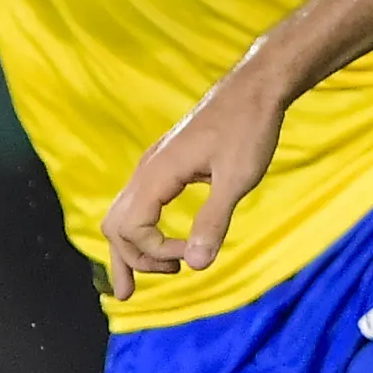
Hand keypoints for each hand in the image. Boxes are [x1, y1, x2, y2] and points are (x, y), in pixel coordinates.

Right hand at [101, 69, 288, 301]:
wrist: (257, 87)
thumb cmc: (249, 128)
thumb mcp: (237, 178)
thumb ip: (214, 221)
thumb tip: (196, 266)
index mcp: (157, 173)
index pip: (132, 230)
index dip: (157, 253)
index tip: (191, 256)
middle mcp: (147, 168)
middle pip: (115, 225)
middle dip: (128, 258)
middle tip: (146, 286)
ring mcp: (155, 163)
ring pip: (124, 212)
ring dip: (133, 246)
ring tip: (147, 275)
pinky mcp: (168, 161)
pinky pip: (140, 201)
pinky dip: (142, 228)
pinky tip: (159, 238)